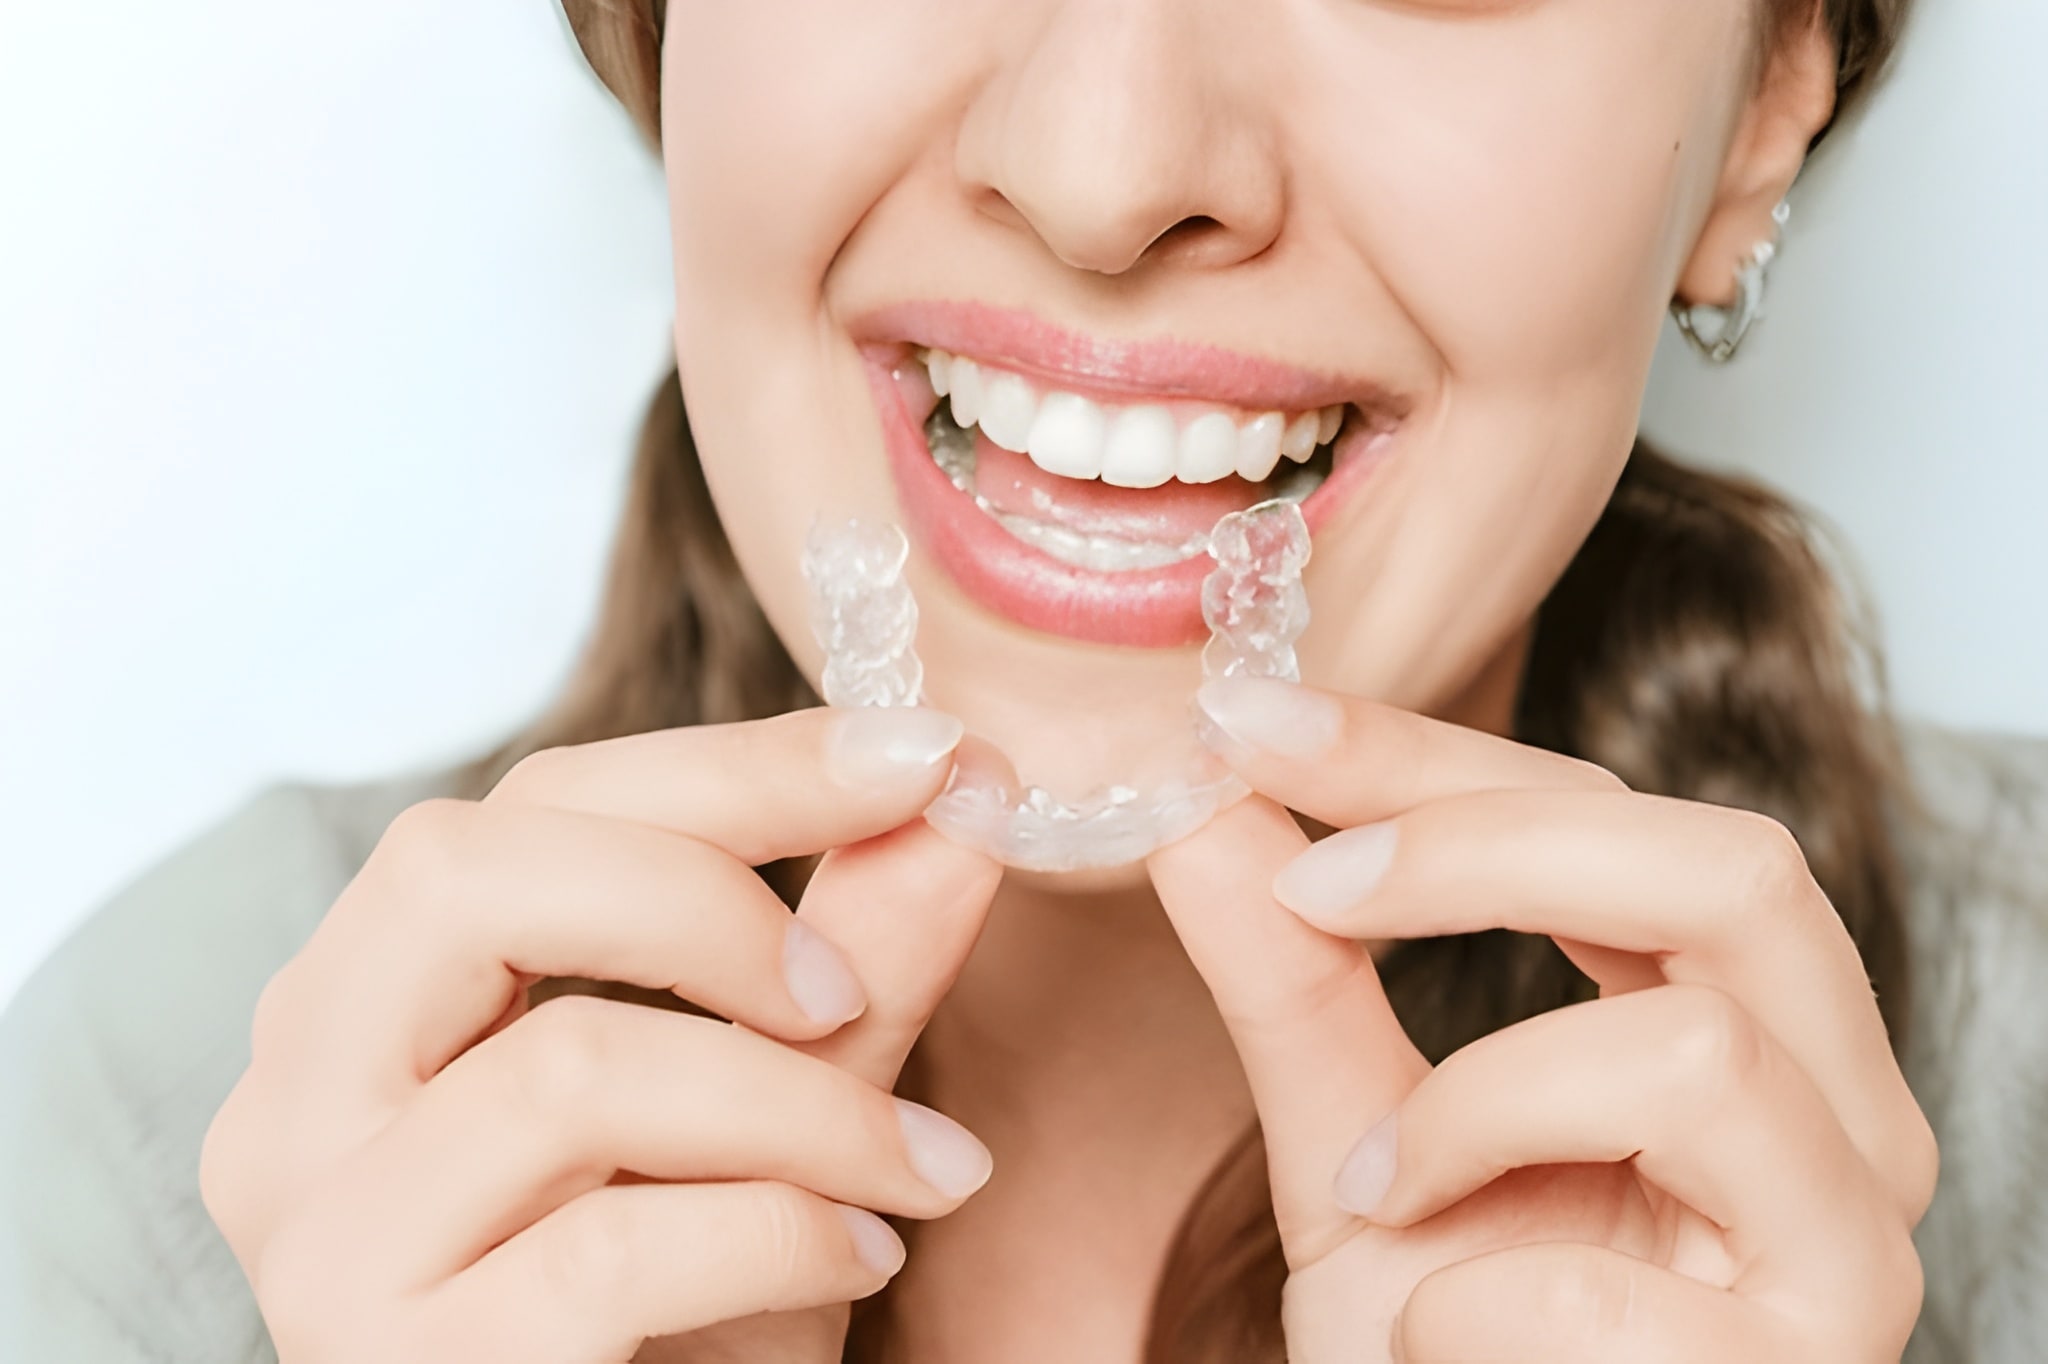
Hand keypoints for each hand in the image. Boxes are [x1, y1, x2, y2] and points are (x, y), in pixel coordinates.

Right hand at [200, 707, 1001, 1363]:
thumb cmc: (687, 1314)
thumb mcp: (776, 1119)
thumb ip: (852, 959)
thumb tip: (967, 797)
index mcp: (375, 1004)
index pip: (532, 807)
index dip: (739, 767)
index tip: (926, 755)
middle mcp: (301, 1102)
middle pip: (467, 875)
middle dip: (710, 898)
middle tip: (851, 992)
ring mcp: (328, 1238)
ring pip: (569, 1070)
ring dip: (802, 1107)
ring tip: (923, 1169)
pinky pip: (615, 1246)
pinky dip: (784, 1231)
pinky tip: (865, 1256)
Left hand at [1150, 677, 1935, 1361]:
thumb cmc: (1443, 1339)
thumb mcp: (1349, 1144)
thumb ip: (1291, 984)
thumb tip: (1202, 807)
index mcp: (1741, 1022)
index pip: (1614, 821)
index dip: (1428, 758)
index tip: (1258, 722)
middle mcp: (1834, 1111)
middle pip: (1731, 870)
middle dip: (1487, 846)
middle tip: (1310, 883)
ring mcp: (1848, 1243)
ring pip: (1700, 1056)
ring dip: (1477, 1109)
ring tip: (1383, 1189)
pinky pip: (1631, 1284)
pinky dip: (1483, 1299)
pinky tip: (1446, 1332)